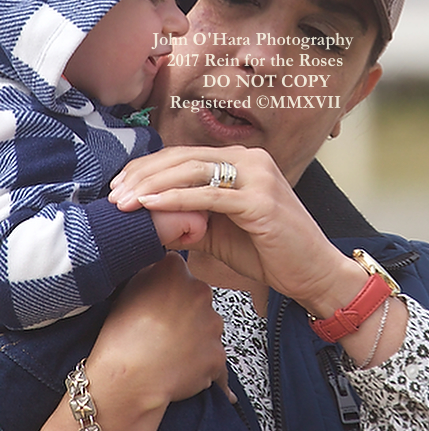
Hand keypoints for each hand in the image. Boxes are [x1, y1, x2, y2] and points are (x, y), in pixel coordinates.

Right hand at [38, 253, 232, 430]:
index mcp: (175, 270)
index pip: (178, 269)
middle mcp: (199, 290)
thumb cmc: (121, 336)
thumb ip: (150, 271)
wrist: (128, 378)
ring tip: (170, 351)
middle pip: (196, 296)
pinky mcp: (218, 353)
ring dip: (195, 334)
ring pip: (207, 325)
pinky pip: (213, 356)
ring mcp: (212, 322)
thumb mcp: (126, 288)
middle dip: (184, 310)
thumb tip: (160, 268)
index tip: (160, 298)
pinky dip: (202, 362)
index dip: (168, 286)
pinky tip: (182, 368)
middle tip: (163, 329)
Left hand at [109, 146, 359, 317]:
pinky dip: (175, 200)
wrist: (314, 273)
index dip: (148, 168)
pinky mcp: (260, 199)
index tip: (119, 186)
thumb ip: (189, 218)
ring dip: (152, 185)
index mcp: (242, 160)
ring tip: (122, 201)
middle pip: (183, 159)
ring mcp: (257, 175)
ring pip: (192, 171)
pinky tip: (149, 205)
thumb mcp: (220, 231)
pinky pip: (208, 195)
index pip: (184, 156)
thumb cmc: (268, 252)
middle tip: (113, 195)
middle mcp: (250, 159)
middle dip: (143, 175)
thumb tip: (144, 217)